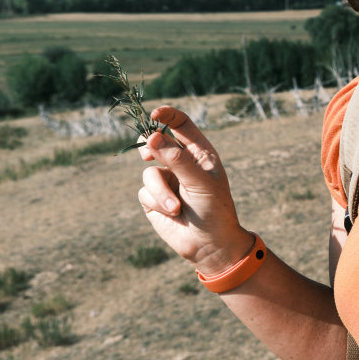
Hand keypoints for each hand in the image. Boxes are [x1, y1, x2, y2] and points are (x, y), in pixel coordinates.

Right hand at [134, 106, 252, 274]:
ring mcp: (166, 179)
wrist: (209, 244)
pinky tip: (172, 212)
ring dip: (160, 190)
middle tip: (148, 153)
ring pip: (148, 171)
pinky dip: (156, 200)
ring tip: (176, 207)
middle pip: (157, 141)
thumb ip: (177, 160)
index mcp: (200, 153)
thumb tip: (151, 138)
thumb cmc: (214, 210)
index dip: (168, 116)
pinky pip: (144, 190)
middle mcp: (181, 163)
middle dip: (150, 146)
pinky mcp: (153, 198)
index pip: (182, 125)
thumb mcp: (200, 182)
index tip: (154, 114)